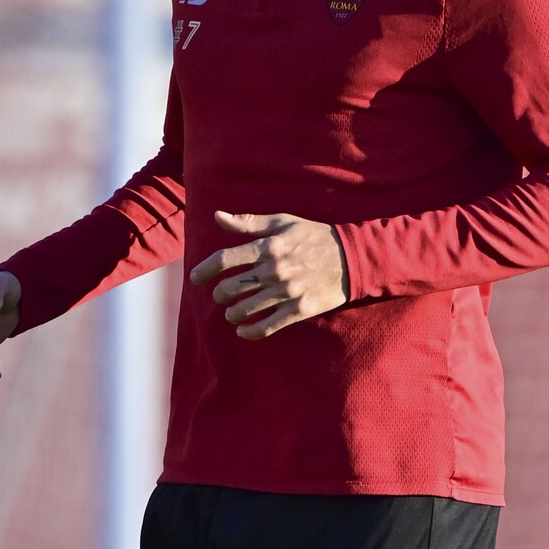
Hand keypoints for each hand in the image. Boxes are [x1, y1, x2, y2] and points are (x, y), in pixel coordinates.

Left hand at [189, 211, 346, 338]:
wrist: (352, 258)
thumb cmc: (314, 236)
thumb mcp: (283, 222)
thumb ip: (249, 222)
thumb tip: (217, 217)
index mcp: (268, 246)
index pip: (225, 259)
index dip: (204, 270)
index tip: (195, 278)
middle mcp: (275, 270)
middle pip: (231, 288)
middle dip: (218, 294)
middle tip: (219, 296)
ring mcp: (287, 292)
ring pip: (245, 309)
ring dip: (232, 313)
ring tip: (231, 312)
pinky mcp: (299, 310)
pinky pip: (267, 326)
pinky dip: (250, 331)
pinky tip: (242, 331)